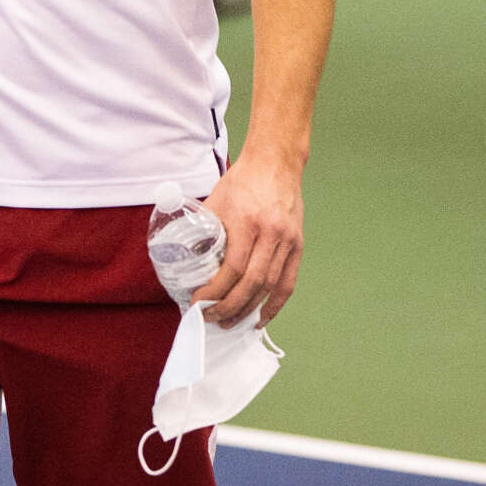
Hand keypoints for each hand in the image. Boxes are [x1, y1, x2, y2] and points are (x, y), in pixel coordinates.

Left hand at [194, 157, 303, 326]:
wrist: (275, 163)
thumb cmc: (242, 181)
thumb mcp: (215, 203)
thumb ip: (204, 232)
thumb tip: (188, 261)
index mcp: (247, 222)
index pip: (232, 269)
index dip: (215, 292)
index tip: (199, 303)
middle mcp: (271, 234)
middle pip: (251, 283)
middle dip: (230, 307)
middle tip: (213, 318)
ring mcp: (288, 240)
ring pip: (270, 286)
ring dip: (249, 310)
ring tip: (232, 322)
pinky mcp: (298, 245)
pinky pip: (288, 282)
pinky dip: (275, 304)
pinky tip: (261, 317)